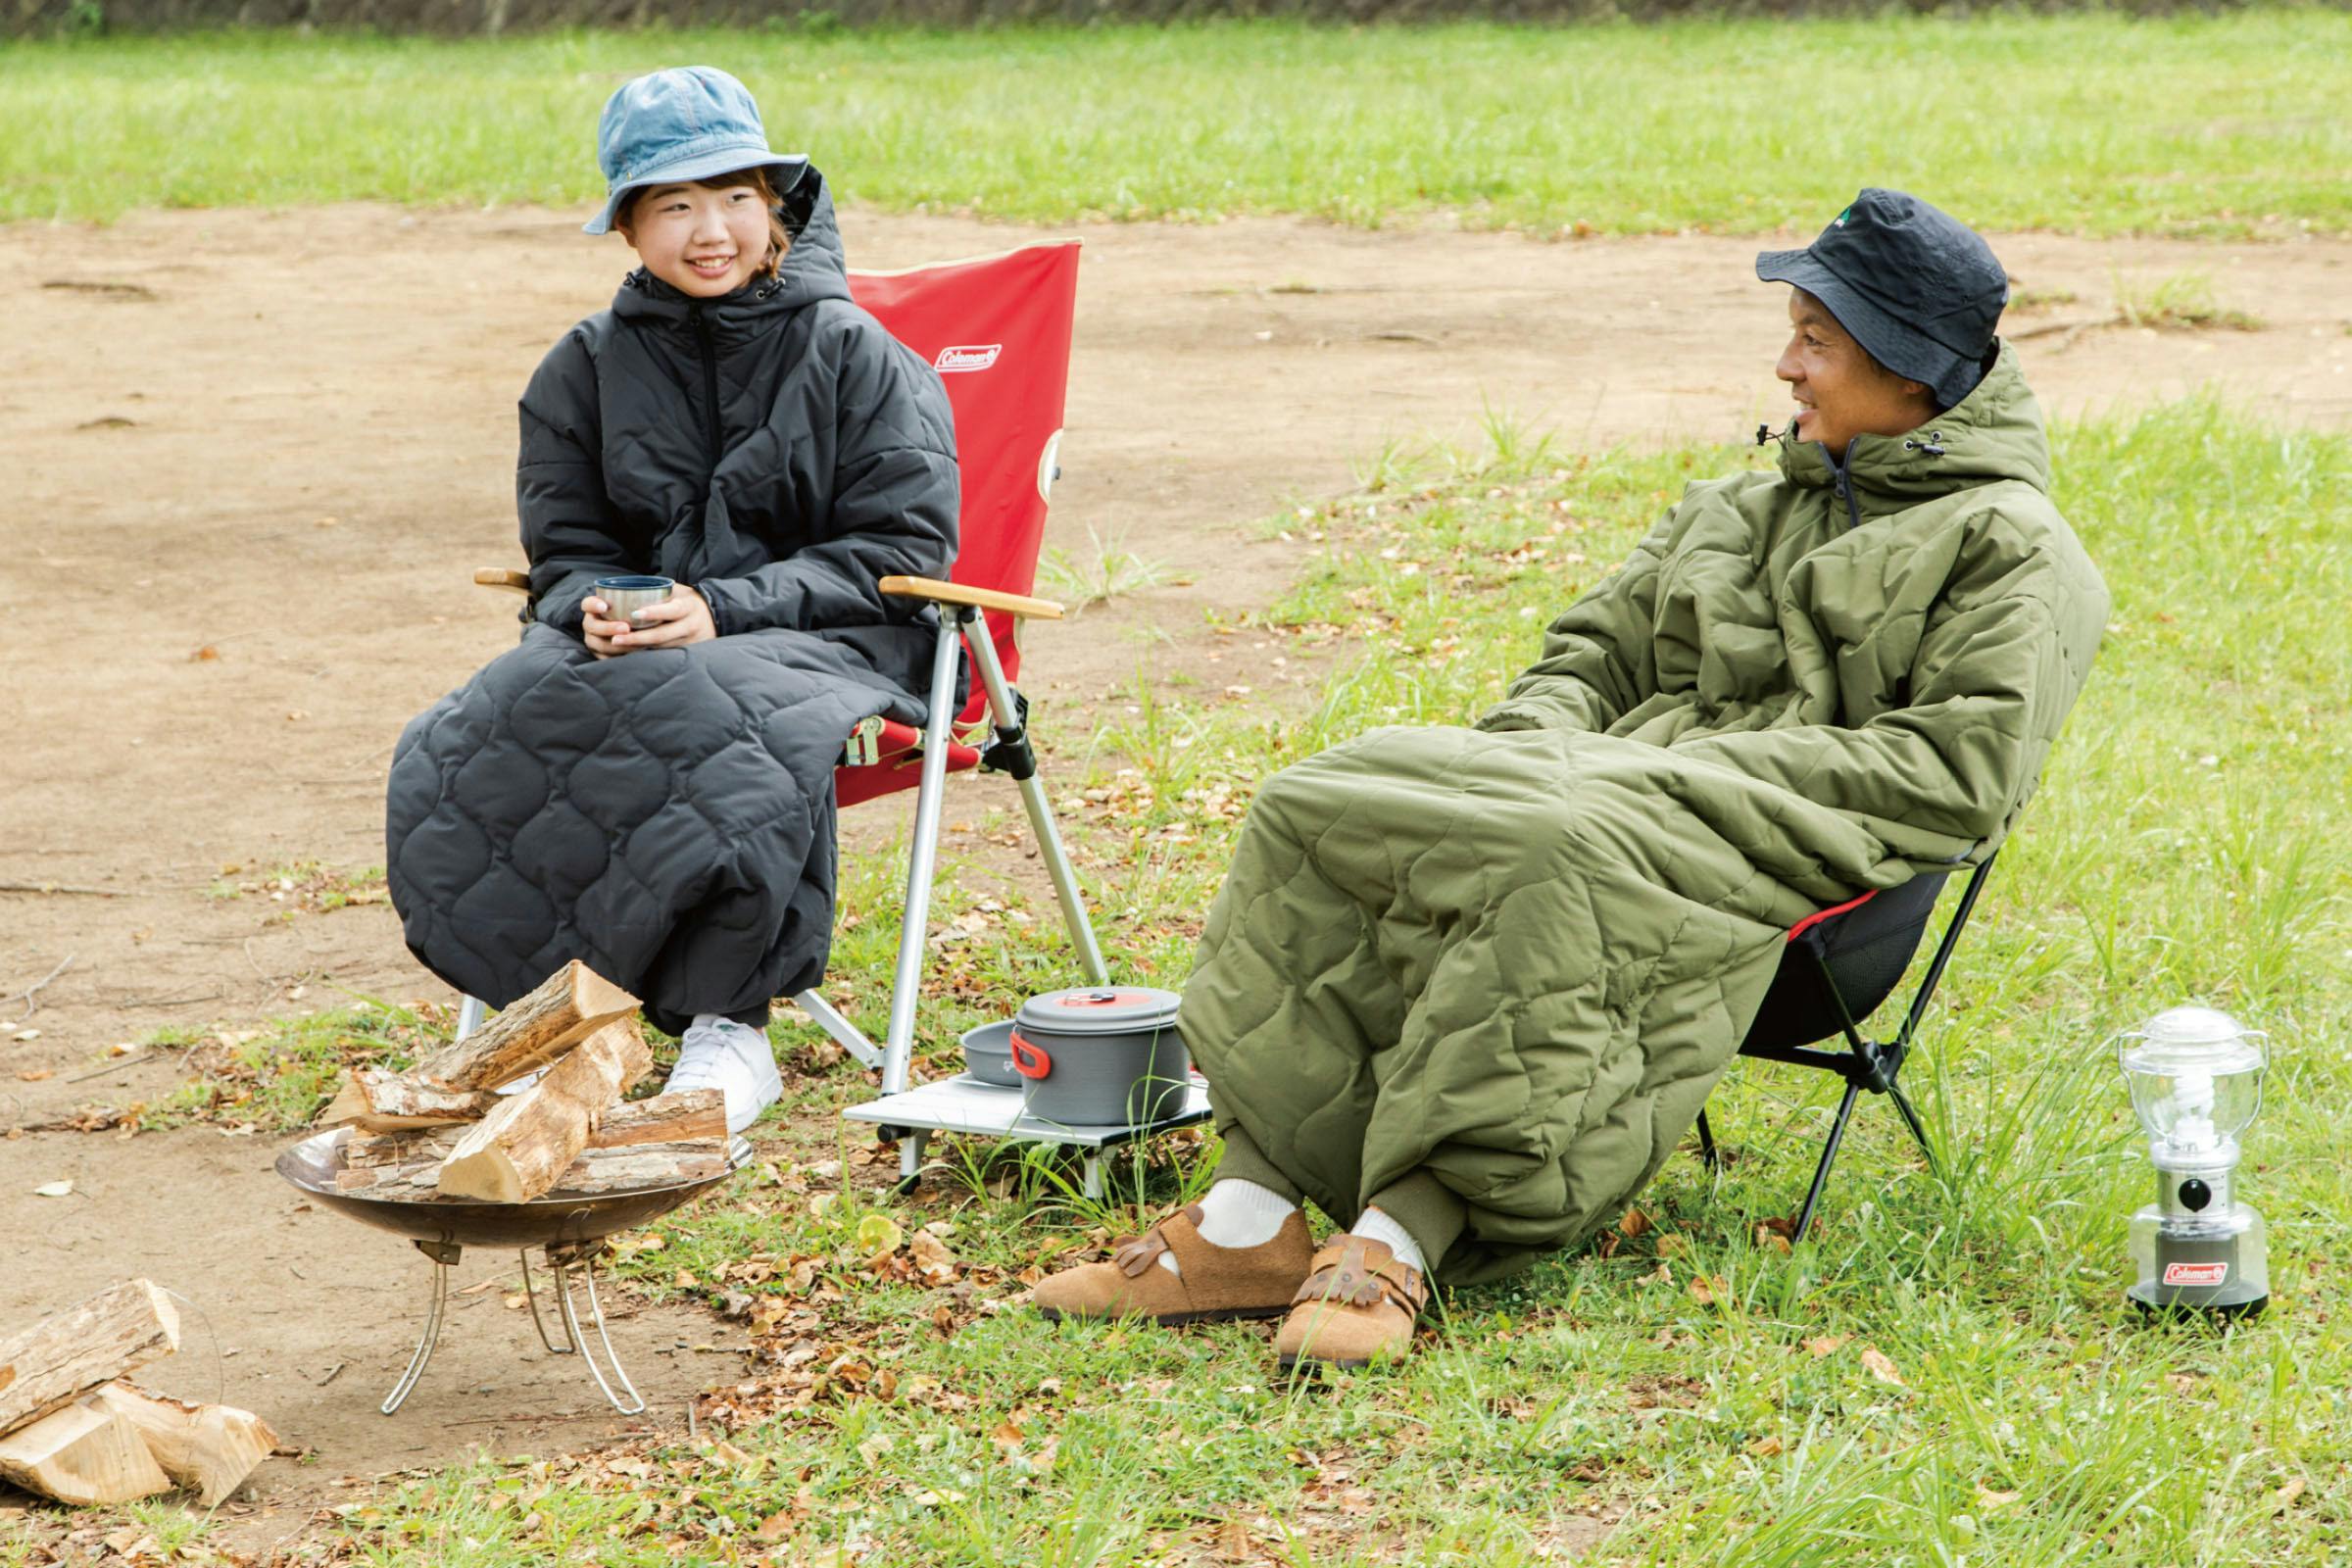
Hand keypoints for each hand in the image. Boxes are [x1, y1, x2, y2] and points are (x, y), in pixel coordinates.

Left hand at [588, 586, 715, 656]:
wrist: (716, 617)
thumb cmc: (689, 601)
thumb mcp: (679, 591)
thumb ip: (660, 592)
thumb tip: (629, 589)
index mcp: (688, 608)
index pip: (671, 611)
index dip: (653, 613)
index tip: (634, 614)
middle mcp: (690, 626)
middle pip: (662, 635)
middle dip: (637, 638)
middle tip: (616, 638)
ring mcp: (690, 642)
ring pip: (661, 648)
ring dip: (638, 648)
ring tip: (617, 646)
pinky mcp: (687, 652)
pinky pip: (664, 654)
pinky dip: (646, 653)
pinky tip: (630, 652)